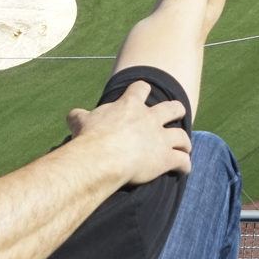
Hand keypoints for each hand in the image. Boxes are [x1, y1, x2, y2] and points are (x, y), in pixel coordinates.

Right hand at [65, 84, 191, 186]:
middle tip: (175, 115)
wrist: (101, 158)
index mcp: (129, 105)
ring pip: (182, 135)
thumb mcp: (80, 121)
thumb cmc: (90, 138)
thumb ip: (79, 116)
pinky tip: (183, 169)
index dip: (142, 91)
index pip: (140, 88)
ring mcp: (160, 138)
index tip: (141, 93)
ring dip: (185, 142)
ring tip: (184, 147)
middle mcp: (149, 118)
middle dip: (176, 111)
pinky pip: (182, 161)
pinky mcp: (166, 158)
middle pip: (172, 108)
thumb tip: (73, 116)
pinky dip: (184, 165)